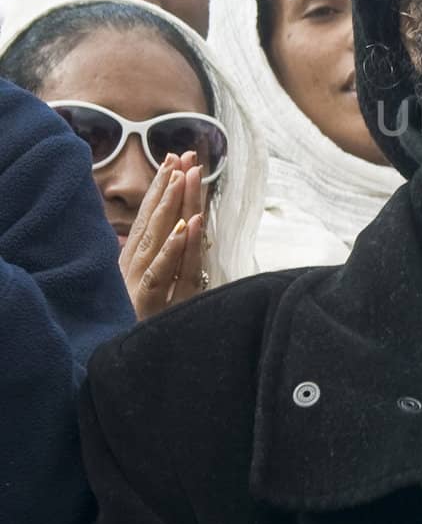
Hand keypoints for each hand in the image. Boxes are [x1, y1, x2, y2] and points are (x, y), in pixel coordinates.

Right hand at [119, 154, 207, 320]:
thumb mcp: (161, 289)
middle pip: (154, 222)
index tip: (177, 159)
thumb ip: (168, 260)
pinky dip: (173, 250)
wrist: (133, 366)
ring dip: (172, 208)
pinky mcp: (147, 304)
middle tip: (183, 156)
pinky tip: (187, 229)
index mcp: (136, 261)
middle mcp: (134, 267)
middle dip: (169, 187)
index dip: (163, 188)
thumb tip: (185, 228)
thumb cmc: (148, 325)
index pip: (152, 217)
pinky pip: (161, 273)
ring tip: (184, 179)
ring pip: (157, 239)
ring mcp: (139, 284)